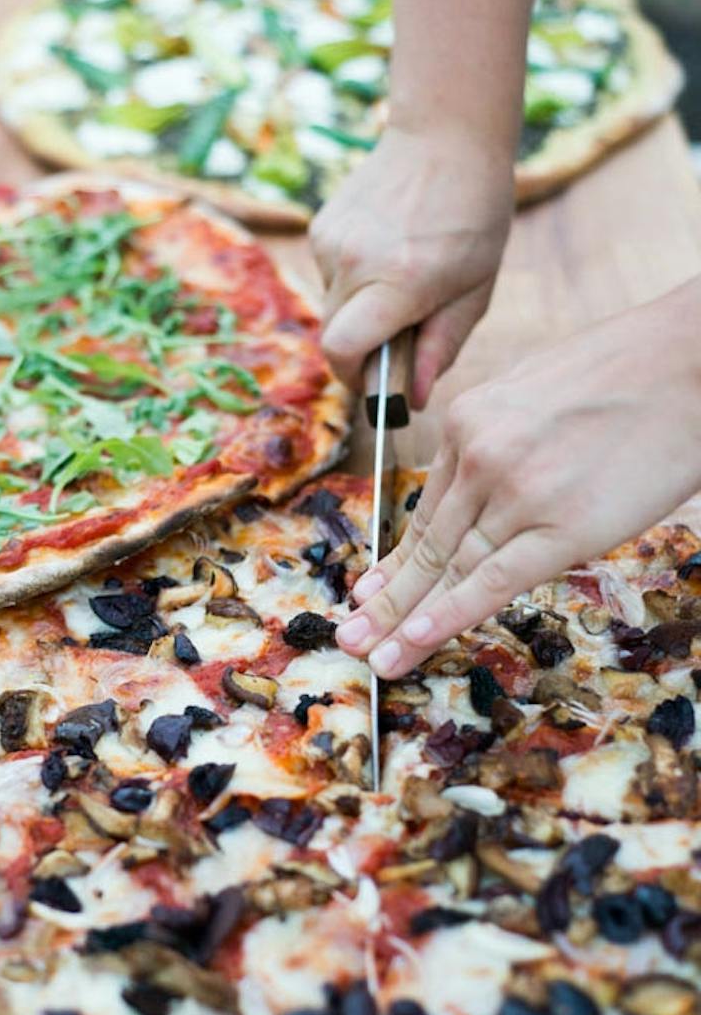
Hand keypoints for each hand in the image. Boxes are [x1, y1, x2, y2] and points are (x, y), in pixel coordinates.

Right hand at [311, 125, 513, 407]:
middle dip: (360, 348)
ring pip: (331, 305)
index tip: (376, 380)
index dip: (355, 377)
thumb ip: (443, 347)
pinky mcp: (320, 226)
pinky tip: (385, 248)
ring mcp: (331, 241)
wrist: (445, 137)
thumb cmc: (474, 215)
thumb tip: (416, 398)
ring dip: (359, 308)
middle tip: (400, 331)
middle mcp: (355, 263)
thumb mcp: (475, 289)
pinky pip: (328, 274)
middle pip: (333, 336)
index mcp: (399, 283)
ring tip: (401, 274)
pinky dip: (353, 278)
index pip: (342, 352)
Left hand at [337, 279, 700, 676]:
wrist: (693, 360)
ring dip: (406, 619)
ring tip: (372, 654)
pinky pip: (493, 580)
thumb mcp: (538, 390)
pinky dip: (450, 615)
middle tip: (348, 635)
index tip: (369, 589)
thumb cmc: (633, 371)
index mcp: (470, 421)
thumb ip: (502, 439)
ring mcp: (516, 492)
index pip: (428, 507)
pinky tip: (417, 641)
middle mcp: (480, 456)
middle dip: (385, 599)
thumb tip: (489, 487)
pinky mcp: (561, 526)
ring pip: (451, 568)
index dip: (397, 558)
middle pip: (427, 543)